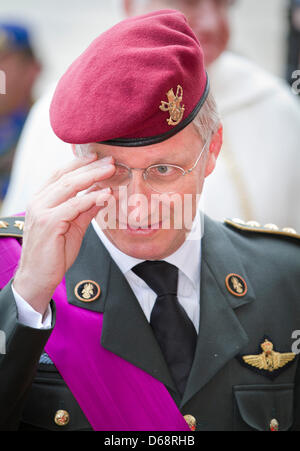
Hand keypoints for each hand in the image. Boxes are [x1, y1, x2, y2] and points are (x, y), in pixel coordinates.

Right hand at [13, 154, 114, 314]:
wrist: (38, 278)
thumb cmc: (54, 254)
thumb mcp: (73, 227)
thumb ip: (86, 210)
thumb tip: (102, 196)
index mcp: (41, 200)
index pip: (60, 175)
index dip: (79, 164)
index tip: (98, 157)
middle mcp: (38, 201)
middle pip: (67, 177)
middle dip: (91, 167)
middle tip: (110, 161)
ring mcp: (41, 211)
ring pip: (69, 187)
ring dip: (93, 177)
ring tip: (111, 171)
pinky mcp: (48, 223)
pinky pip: (74, 205)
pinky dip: (91, 198)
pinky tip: (106, 194)